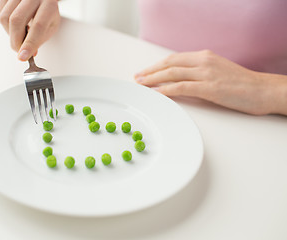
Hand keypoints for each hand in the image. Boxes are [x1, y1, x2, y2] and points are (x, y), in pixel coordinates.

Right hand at [0, 0, 59, 60]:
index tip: (23, 56)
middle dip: (16, 41)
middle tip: (20, 51)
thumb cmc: (48, 12)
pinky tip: (16, 27)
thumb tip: (27, 53)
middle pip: (17, 20)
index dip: (29, 43)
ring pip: (5, 17)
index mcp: (49, 4)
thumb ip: (40, 39)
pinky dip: (6, 26)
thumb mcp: (51, 26)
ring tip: (21, 36)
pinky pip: (0, 13)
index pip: (38, 25)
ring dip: (10, 34)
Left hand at [135, 50, 286, 114]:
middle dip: (150, 71)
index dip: (157, 65)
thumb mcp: (217, 72)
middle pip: (169, 64)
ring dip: (154, 79)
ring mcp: (206, 73)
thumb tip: (179, 81)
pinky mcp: (210, 88)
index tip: (145, 72)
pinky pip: (182, 87)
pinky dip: (166, 89)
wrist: (263, 90)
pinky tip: (157, 93)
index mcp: (204, 56)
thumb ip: (199, 73)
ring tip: (142, 85)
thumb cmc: (241, 84)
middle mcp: (203, 61)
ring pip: (173, 73)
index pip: (174, 59)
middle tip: (137, 78)